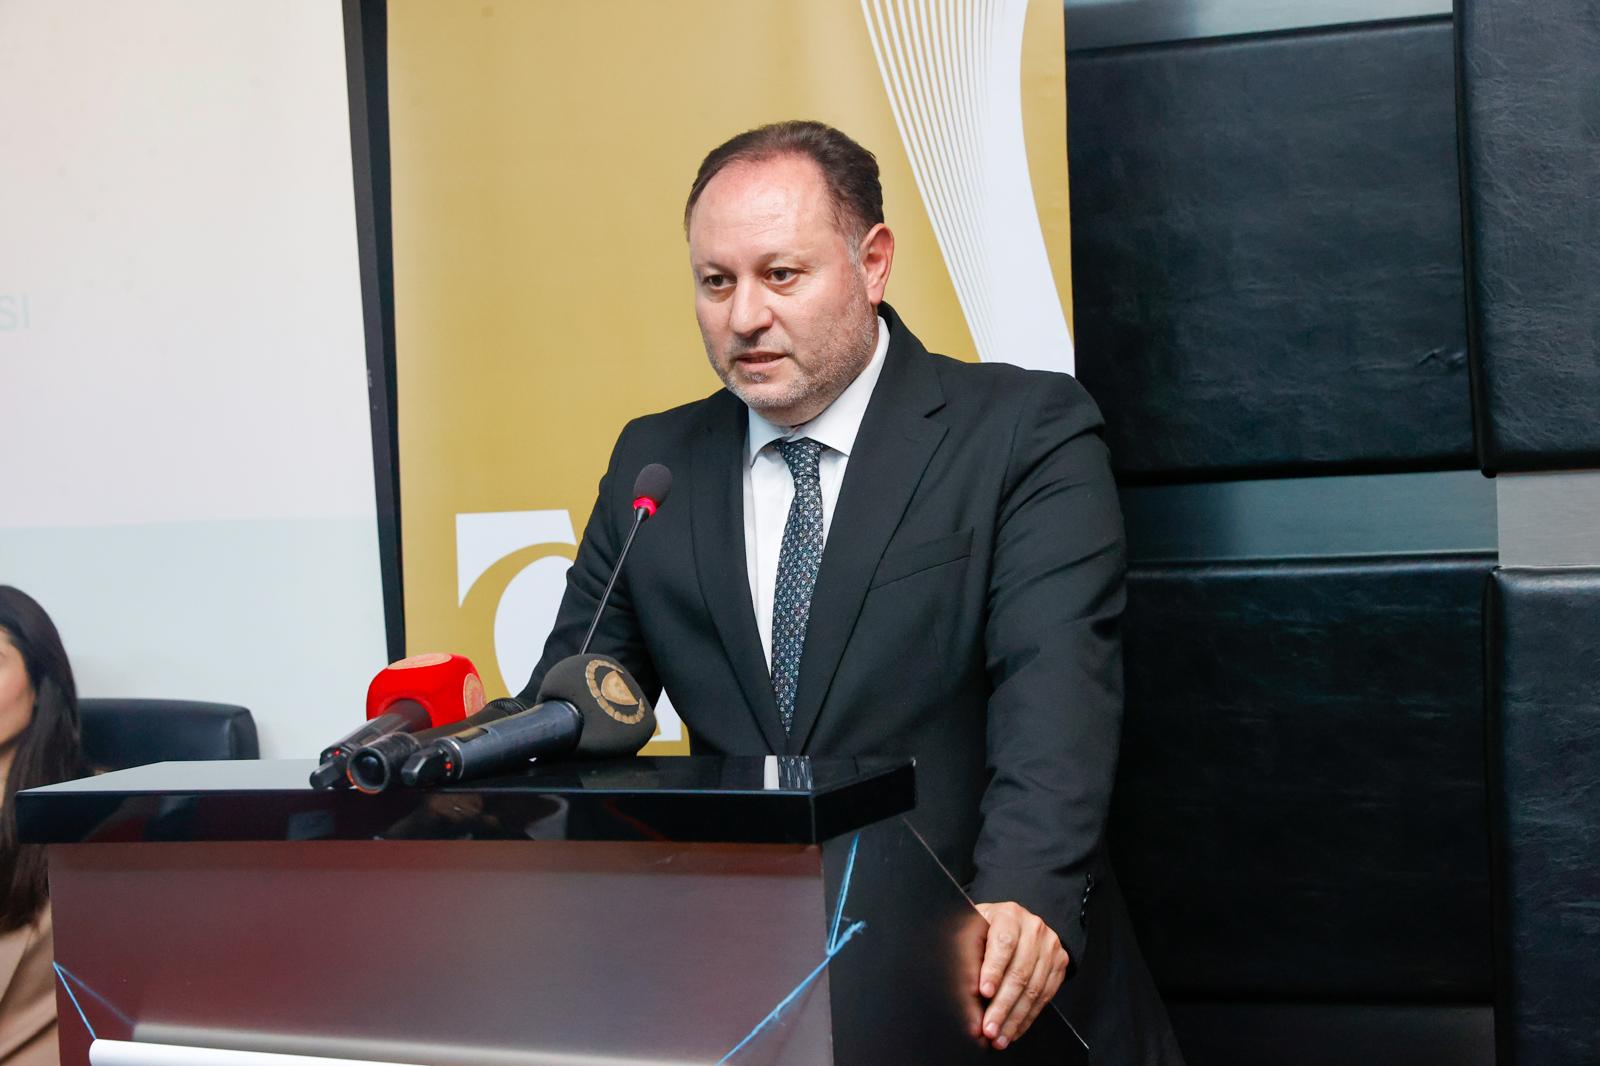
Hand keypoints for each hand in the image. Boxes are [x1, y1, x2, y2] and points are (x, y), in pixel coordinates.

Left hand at [972, 901, 1068, 1049]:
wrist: (1016, 923)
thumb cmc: (987, 929)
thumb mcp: (973, 929)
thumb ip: (968, 951)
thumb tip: (963, 987)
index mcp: (1009, 915)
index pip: (1003, 943)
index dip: (994, 969)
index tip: (984, 992)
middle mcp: (1033, 928)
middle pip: (1019, 972)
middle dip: (1002, 1005)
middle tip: (989, 1028)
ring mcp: (1050, 946)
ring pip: (1034, 989)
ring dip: (1015, 1018)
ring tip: (999, 1037)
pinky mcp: (1059, 963)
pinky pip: (1045, 996)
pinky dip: (1028, 1017)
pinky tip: (1014, 1030)